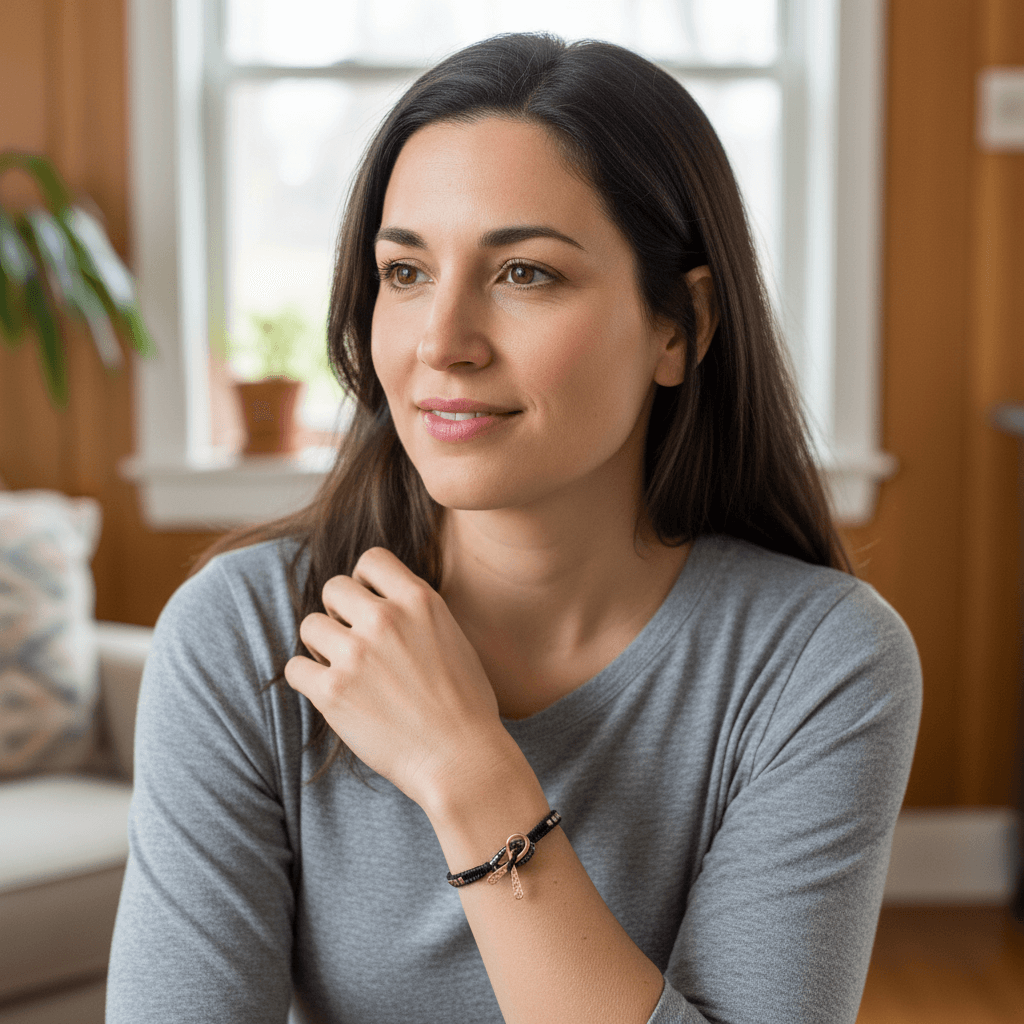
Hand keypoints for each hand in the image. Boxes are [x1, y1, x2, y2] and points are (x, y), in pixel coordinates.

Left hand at [284, 547, 509, 808]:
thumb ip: (418, 613)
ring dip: (321, 647)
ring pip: (309, 625)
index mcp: (420, 601)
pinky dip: (307, 680)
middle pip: (333, 587)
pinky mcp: (334, 691)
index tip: (370, 606)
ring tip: (343, 670)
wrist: (462, 759)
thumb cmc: (466, 706)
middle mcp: (386, 619)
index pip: (371, 560)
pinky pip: (296, 668)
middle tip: (354, 643)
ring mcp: (357, 653)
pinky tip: (330, 694)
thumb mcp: (453, 638)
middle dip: (339, 613)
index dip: (365, 582)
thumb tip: (387, 601)